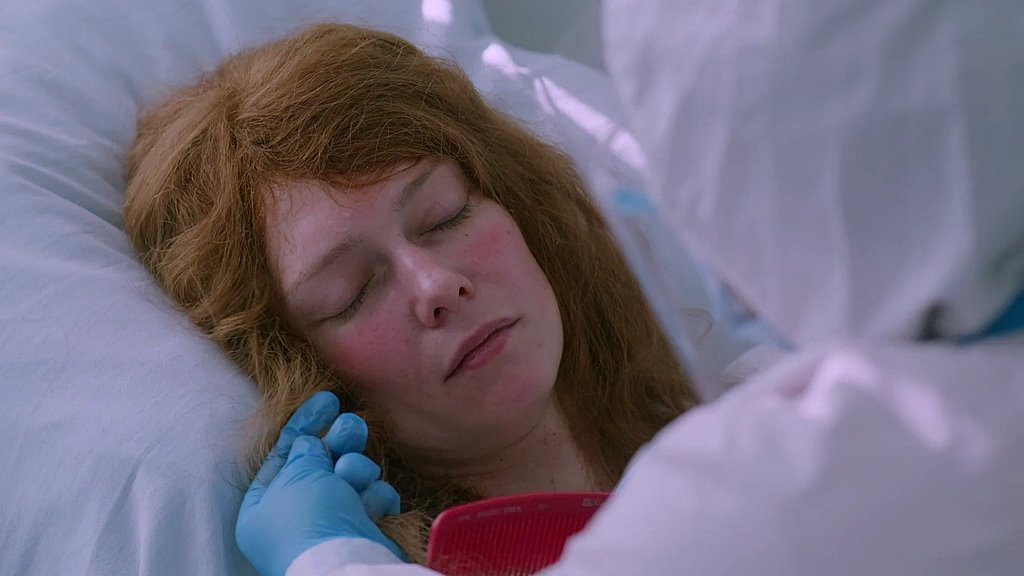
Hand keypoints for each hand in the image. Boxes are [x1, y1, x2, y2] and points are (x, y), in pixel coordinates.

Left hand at [236, 391, 405, 575]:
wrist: (345, 564)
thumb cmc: (310, 519)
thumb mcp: (298, 473)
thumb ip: (304, 449)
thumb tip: (311, 442)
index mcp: (263, 507)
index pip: (282, 455)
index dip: (304, 423)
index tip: (326, 400)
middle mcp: (295, 517)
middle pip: (320, 463)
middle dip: (339, 442)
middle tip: (351, 427)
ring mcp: (330, 525)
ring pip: (350, 477)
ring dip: (356, 470)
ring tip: (355, 476)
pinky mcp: (361, 532)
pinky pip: (370, 499)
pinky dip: (374, 498)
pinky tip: (372, 504)